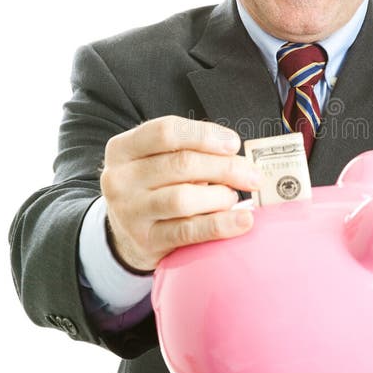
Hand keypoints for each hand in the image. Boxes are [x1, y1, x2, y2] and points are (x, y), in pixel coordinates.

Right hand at [99, 116, 261, 272]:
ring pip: (183, 198)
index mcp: (122, 149)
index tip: (234, 144)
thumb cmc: (155, 187)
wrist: (127, 234)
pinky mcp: (145, 241)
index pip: (166, 131)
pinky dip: (221, 225)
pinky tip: (243, 221)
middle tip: (253, 175)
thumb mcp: (159, 161)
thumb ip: (191, 153)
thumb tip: (240, 159)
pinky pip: (188, 231)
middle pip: (180, 164)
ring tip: (233, 197)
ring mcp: (130, 212)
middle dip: (224, 167)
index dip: (204, 135)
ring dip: (220, 196)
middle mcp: (119, 179)